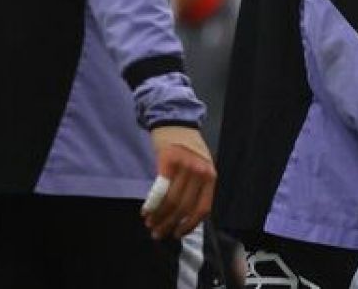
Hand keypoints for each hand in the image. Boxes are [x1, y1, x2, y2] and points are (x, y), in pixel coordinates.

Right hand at [142, 125, 215, 239]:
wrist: (176, 122)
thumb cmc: (187, 148)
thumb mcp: (200, 167)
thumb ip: (195, 188)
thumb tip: (182, 217)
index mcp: (211, 176)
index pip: (203, 208)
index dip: (189, 225)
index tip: (177, 234)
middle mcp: (200, 172)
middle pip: (184, 207)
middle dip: (169, 224)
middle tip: (157, 233)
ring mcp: (184, 166)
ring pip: (171, 201)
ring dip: (159, 216)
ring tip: (150, 224)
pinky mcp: (168, 161)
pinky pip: (159, 189)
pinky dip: (152, 203)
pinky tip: (146, 211)